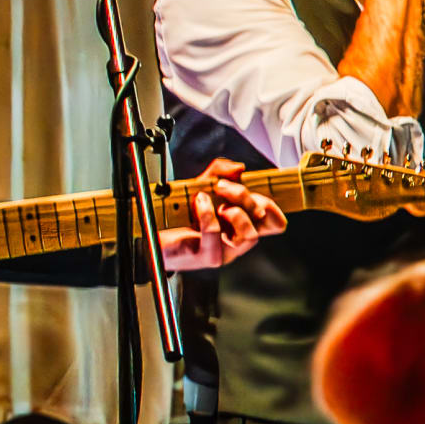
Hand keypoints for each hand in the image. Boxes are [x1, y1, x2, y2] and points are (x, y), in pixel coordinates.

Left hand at [156, 157, 289, 274]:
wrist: (149, 236)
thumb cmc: (176, 218)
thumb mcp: (199, 188)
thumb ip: (218, 173)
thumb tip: (239, 168)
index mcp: (240, 227)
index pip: (275, 223)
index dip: (271, 206)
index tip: (253, 191)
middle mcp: (235, 240)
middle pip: (263, 223)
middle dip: (245, 196)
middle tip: (223, 187)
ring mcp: (224, 251)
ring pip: (250, 235)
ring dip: (235, 212)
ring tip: (217, 204)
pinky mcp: (206, 256)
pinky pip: (214, 232)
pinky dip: (206, 212)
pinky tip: (198, 203)